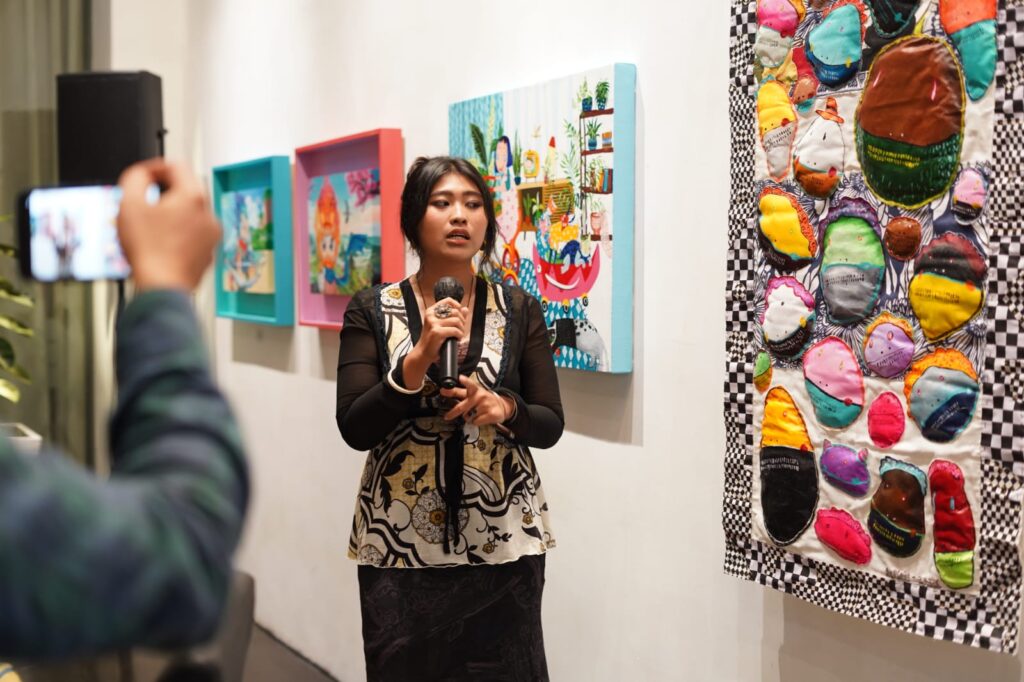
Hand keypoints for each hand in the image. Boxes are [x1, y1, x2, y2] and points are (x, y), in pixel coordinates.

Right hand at [117, 159, 220, 290]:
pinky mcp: (208, 252)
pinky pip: (194, 234)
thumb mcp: (129, 203)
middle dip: (164, 190)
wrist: (162, 286)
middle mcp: (209, 214)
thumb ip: (135, 178)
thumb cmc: (148, 250)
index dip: (155, 167)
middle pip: (187, 189)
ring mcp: (211, 235)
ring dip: (172, 212)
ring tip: (151, 224)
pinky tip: (161, 242)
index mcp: (193, 197)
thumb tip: (142, 175)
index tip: (143, 176)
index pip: (177, 166)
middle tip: (144, 199)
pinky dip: (179, 232)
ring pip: (191, 213)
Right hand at [404, 298, 467, 384]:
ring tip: (459, 334)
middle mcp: (431, 315)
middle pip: (455, 312)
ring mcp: (433, 323)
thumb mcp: (442, 325)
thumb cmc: (433, 339)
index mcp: (431, 311)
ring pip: (457, 321)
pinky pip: (455, 330)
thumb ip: (454, 316)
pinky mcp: (437, 332)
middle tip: (460, 329)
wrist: (423, 352)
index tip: (461, 312)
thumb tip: (465, 309)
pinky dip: (459, 335)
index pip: (448, 301)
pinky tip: (457, 339)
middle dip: (462, 321)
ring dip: (461, 329)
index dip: (457, 305)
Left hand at [441, 375, 514, 425]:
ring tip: (476, 412)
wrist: (501, 406)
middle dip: (453, 412)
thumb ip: (457, 391)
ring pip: (468, 417)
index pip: (469, 384)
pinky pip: (475, 422)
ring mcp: (485, 405)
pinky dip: (476, 422)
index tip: (461, 378)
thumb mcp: (471, 393)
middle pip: (462, 406)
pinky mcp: (491, 414)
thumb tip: (443, 390)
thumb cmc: (483, 399)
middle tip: (447, 416)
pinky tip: (482, 417)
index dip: (465, 381)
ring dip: (469, 417)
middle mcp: (480, 396)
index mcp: (474, 390)